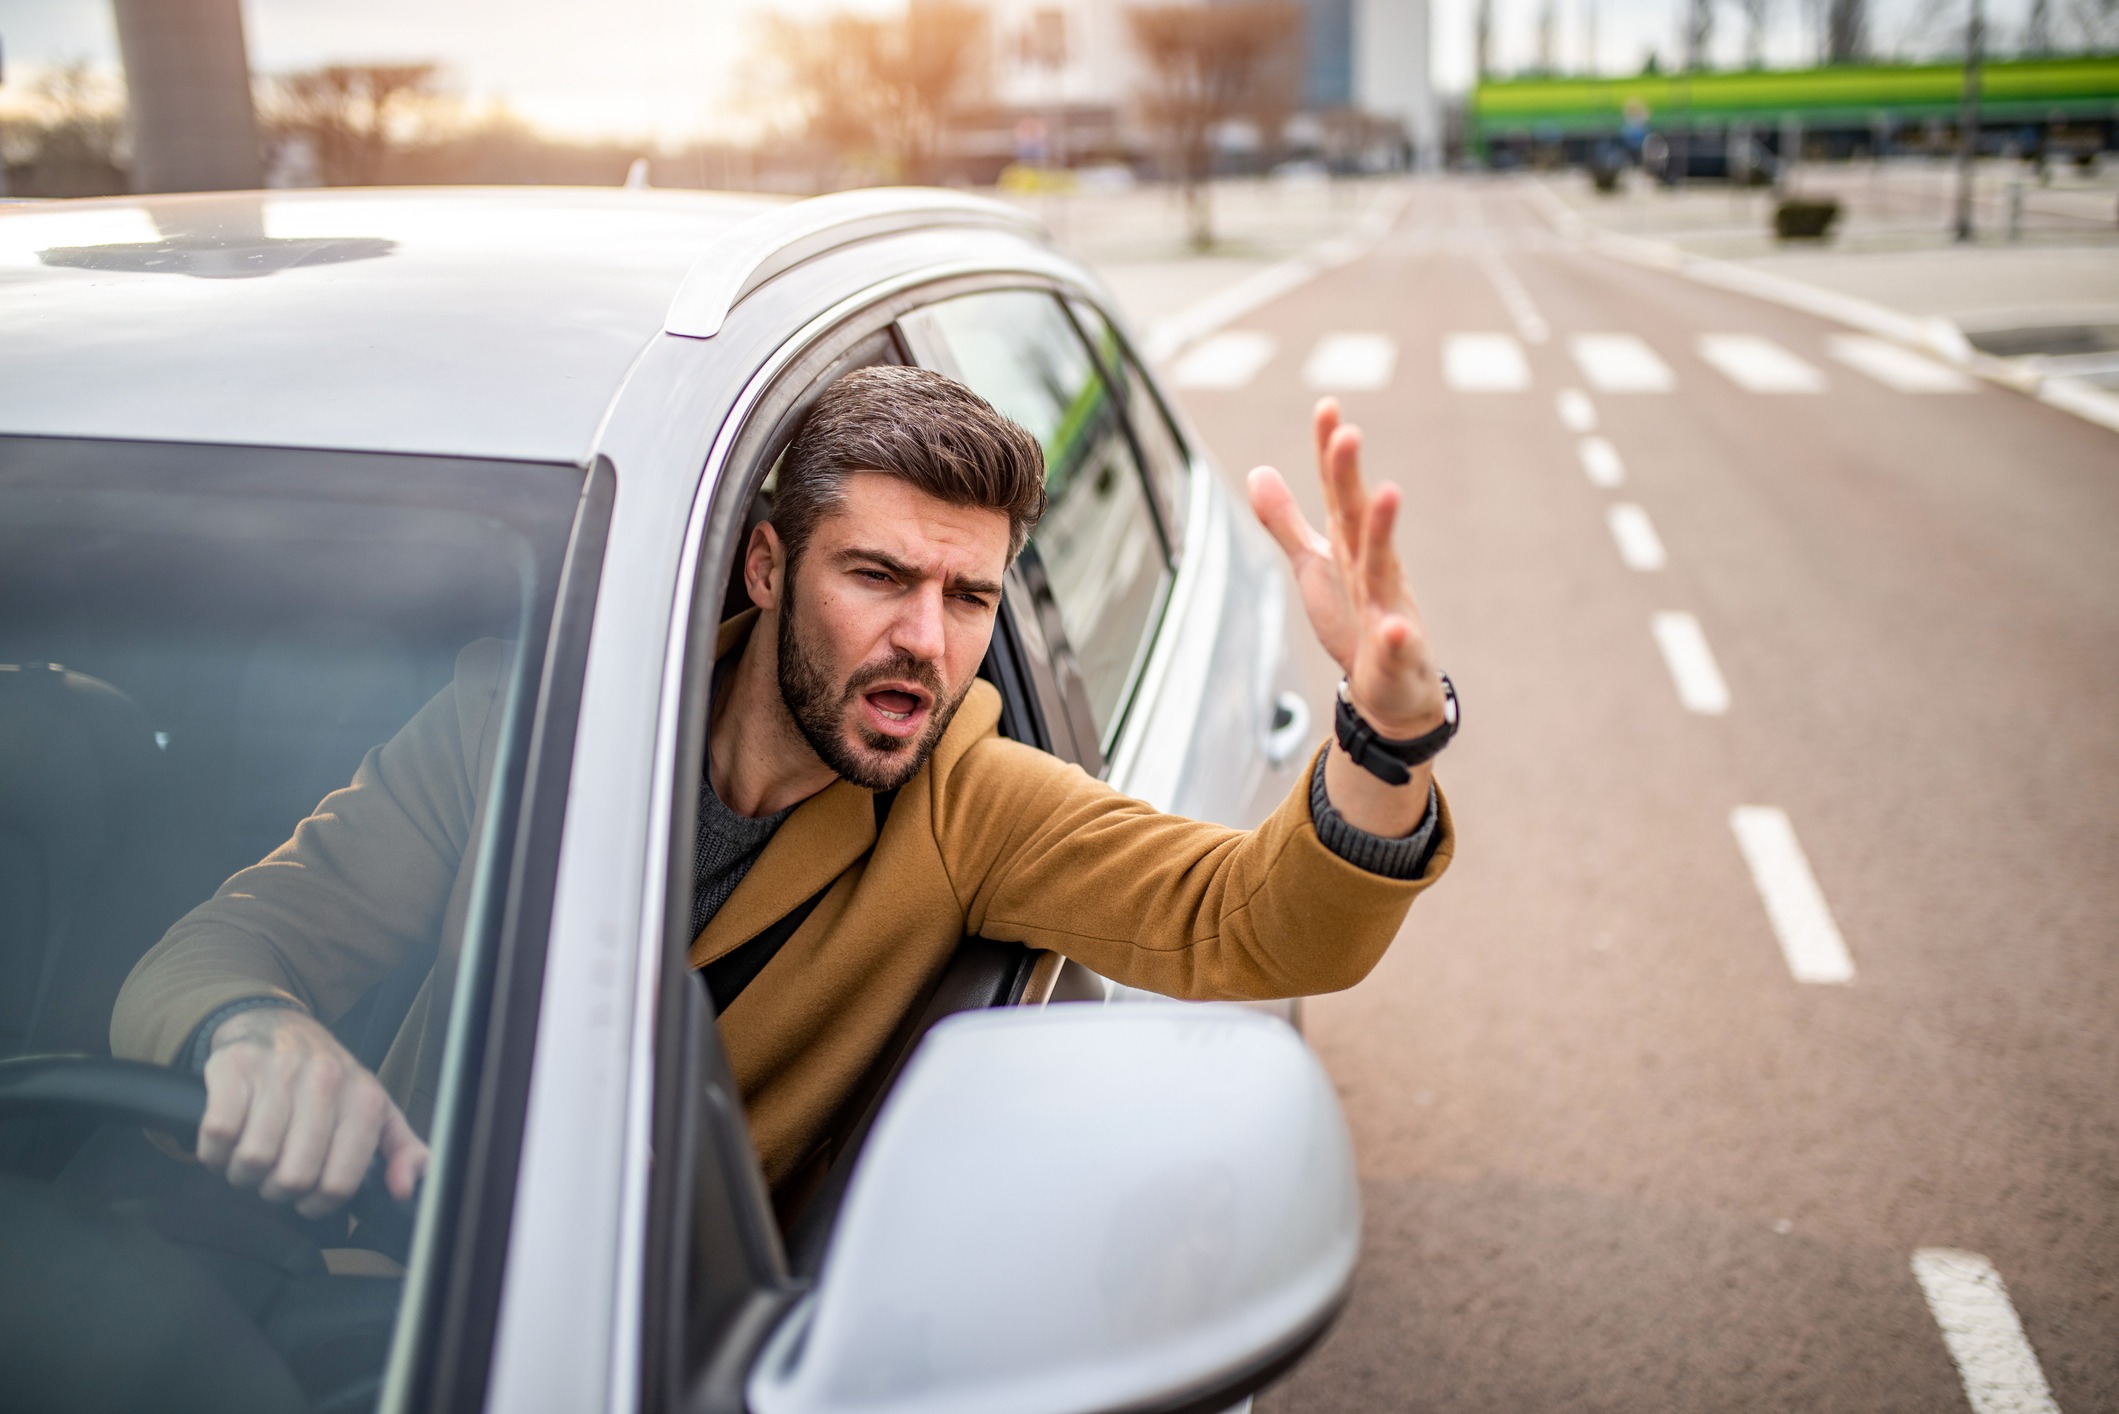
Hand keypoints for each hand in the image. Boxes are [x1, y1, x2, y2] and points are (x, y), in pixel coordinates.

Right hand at [199, 1006, 426, 1217]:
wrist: (278, 1025)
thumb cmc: (329, 1082)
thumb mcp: (377, 1111)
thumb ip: (402, 1152)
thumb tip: (405, 1189)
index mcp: (364, 1100)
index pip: (339, 1183)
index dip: (316, 1204)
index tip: (307, 1196)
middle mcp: (325, 1082)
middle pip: (292, 1177)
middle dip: (277, 1190)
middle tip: (274, 1175)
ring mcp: (279, 1072)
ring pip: (252, 1160)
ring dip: (244, 1173)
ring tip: (252, 1157)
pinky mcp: (234, 1066)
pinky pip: (217, 1134)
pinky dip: (215, 1151)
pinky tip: (229, 1141)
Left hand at [1248, 398, 1444, 738]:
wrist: (1389, 689)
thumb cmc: (1354, 620)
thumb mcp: (1313, 566)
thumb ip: (1285, 522)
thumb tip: (1257, 472)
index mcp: (1351, 547)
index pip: (1338, 494)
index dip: (1330, 453)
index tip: (1327, 406)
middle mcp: (1375, 568)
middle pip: (1358, 519)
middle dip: (1351, 478)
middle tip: (1348, 434)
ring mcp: (1390, 608)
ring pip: (1385, 569)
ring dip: (1383, 532)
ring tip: (1387, 493)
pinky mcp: (1399, 654)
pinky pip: (1398, 646)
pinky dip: (1398, 638)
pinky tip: (1396, 629)